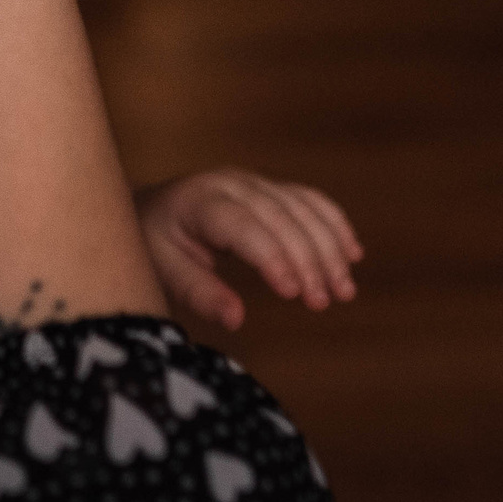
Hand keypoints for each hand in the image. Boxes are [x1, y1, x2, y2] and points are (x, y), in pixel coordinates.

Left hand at [137, 170, 362, 330]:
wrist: (149, 208)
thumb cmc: (152, 243)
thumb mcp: (162, 270)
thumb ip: (198, 292)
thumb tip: (236, 319)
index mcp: (199, 201)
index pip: (242, 226)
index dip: (272, 256)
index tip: (293, 293)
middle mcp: (231, 183)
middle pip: (280, 218)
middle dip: (308, 260)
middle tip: (323, 302)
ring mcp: (254, 182)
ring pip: (303, 209)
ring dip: (329, 248)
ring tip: (344, 291)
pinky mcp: (271, 188)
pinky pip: (310, 200)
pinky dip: (334, 225)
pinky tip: (353, 254)